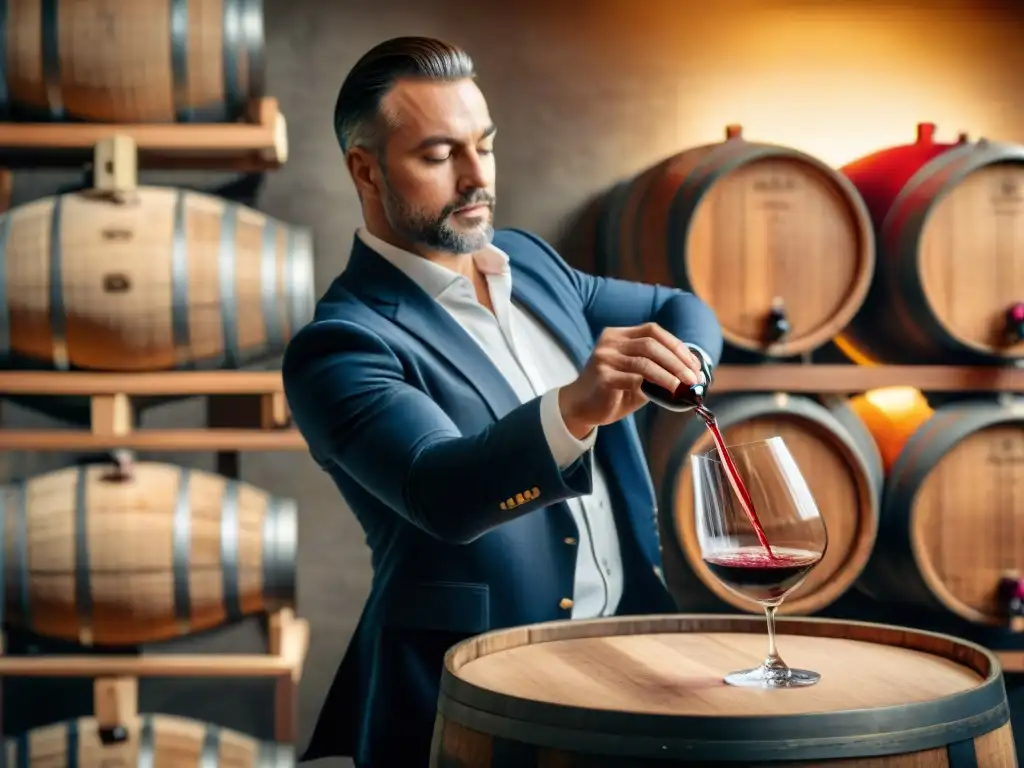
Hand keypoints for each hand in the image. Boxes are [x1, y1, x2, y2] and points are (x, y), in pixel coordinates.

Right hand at [559, 323, 703, 438]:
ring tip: (683, 386)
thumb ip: (657, 370)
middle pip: (651, 344)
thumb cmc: (612, 392)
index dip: (676, 345)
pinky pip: (633, 379)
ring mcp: (604, 358)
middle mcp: (610, 342)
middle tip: (693, 378)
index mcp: (618, 335)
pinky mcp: (602, 377)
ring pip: (644, 362)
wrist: (581, 408)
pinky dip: (653, 385)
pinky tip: (665, 394)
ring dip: (669, 374)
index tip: (694, 364)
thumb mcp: (637, 376)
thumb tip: (690, 376)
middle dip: (677, 361)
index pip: (653, 331)